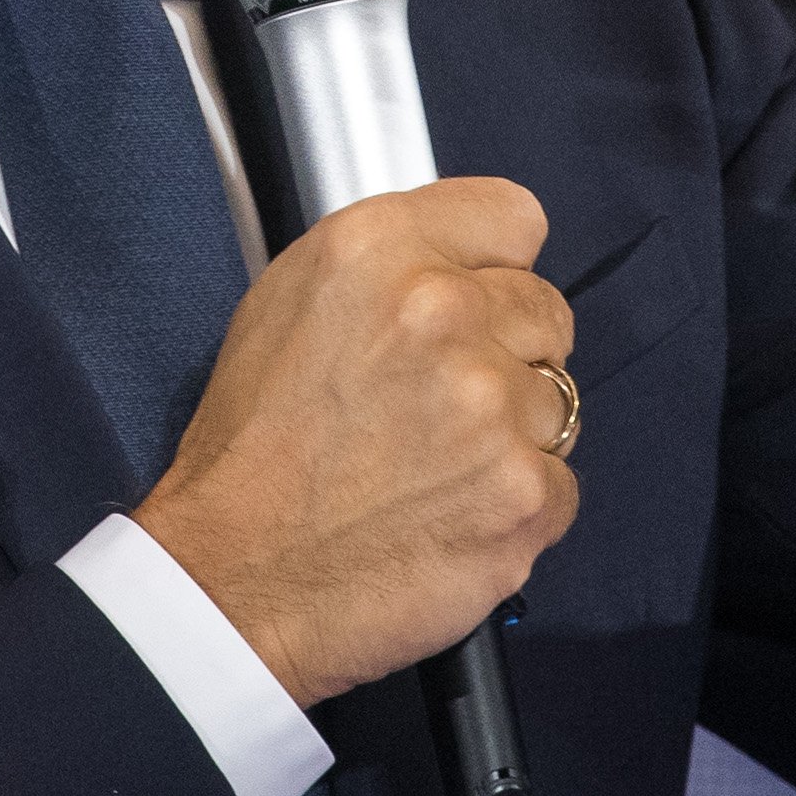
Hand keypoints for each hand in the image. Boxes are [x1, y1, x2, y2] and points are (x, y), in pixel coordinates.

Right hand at [132, 178, 580, 705]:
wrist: (234, 578)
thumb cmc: (250, 455)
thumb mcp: (287, 304)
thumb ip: (392, 261)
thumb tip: (467, 259)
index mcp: (378, 249)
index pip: (514, 218)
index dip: (491, 268)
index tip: (474, 301)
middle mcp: (442, 312)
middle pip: (546, 311)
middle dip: (504, 354)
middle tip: (435, 406)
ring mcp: (491, 405)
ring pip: (558, 401)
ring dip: (510, 433)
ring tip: (430, 468)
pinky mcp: (523, 493)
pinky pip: (561, 484)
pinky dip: (514, 506)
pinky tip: (448, 515)